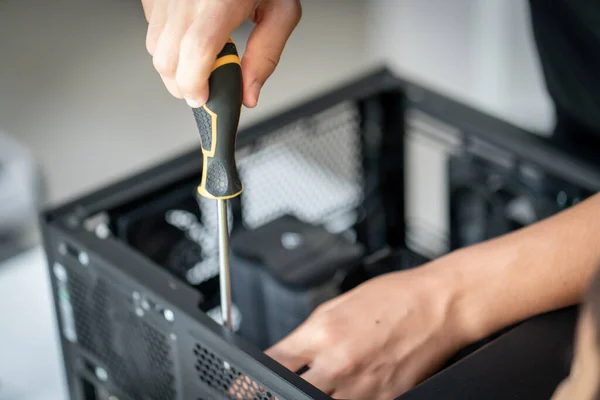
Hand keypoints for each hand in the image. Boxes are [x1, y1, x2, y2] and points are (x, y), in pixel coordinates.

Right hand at [141, 0, 301, 107]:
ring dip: (174, 67)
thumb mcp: (281, 11)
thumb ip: (266, 55)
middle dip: (183, 85)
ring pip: (153, 48)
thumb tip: (248, 94)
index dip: (195, 83)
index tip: (202, 99)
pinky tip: (189, 35)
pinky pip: (150, 29)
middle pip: (167, 58)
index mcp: (220, 0)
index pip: (196, 50)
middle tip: (203, 88)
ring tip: (200, 58)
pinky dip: (167, 44)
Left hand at [265, 262, 473, 398]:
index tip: (246, 384)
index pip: (272, 365)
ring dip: (310, 395)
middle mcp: (338, 363)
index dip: (251, 379)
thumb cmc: (392, 298)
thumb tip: (282, 356)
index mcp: (322, 332)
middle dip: (278, 390)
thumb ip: (306, 335)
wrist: (436, 304)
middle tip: (281, 386)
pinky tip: (345, 390)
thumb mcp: (335, 305)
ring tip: (320, 385)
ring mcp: (362, 387)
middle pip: (289, 391)